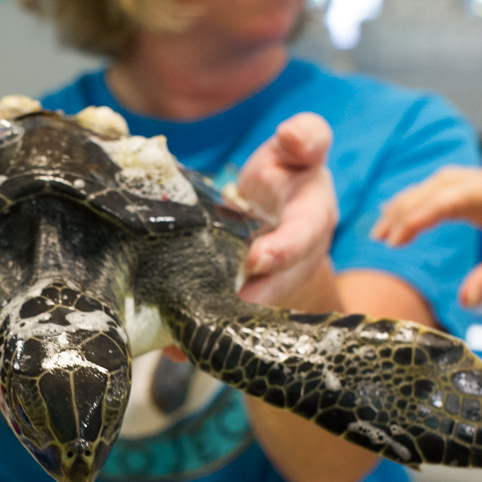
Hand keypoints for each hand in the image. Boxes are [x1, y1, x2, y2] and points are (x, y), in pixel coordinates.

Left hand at [162, 113, 338, 362]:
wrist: (282, 213)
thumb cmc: (289, 175)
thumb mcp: (300, 149)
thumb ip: (305, 138)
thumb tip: (293, 135)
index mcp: (311, 221)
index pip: (302, 236)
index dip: (282, 250)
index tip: (256, 259)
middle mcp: (294, 262)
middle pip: (272, 289)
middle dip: (243, 303)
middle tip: (211, 312)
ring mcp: (268, 286)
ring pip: (246, 312)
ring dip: (217, 324)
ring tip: (180, 337)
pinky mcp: (243, 299)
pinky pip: (225, 318)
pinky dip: (198, 334)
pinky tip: (170, 346)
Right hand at [371, 164, 481, 313]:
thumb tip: (465, 297)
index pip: (470, 193)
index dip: (430, 209)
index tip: (399, 233)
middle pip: (452, 183)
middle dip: (412, 207)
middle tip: (383, 239)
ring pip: (446, 183)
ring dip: (411, 204)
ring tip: (381, 234)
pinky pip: (451, 191)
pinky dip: (423, 205)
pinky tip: (399, 221)